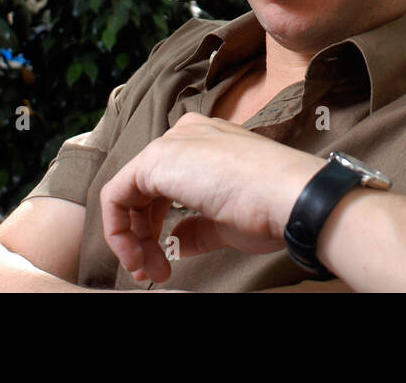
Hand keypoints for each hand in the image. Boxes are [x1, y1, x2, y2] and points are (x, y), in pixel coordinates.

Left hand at [99, 111, 327, 283]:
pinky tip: (137, 256)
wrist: (290, 197)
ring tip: (149, 270)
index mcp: (205, 142)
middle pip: (142, 190)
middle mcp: (185, 135)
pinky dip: (119, 231)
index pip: (164, 185)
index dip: (155, 227)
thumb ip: (196, 227)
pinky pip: (116, 196)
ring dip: (131, 240)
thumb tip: (176, 241)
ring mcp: (171, 144)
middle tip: (153, 271)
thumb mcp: (226, 222)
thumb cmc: (270, 208)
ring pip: (126, 193)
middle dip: (141, 237)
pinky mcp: (156, 159)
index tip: (166, 260)